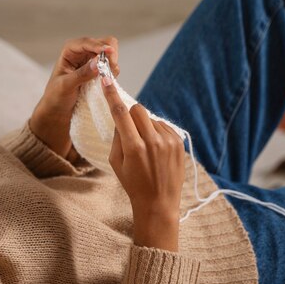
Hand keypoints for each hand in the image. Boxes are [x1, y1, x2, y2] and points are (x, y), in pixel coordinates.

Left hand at [29, 37, 119, 159]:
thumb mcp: (66, 86)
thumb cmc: (56, 97)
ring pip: (110, 55)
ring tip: (106, 79)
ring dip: (112, 64)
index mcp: (70, 51)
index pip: (87, 42)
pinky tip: (106, 83)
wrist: (58, 111)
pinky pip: (112, 67)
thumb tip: (97, 63)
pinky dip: (113, 72)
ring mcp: (92, 61)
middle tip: (110, 69)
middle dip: (109, 54)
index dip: (99, 46)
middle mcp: (82, 52)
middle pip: (104, 43)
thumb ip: (81, 74)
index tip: (109, 52)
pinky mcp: (99, 72)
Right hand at [101, 77, 184, 251]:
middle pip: (138, 109)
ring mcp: (168, 141)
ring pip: (151, 118)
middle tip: (130, 131)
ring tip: (145, 148)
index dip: (112, 95)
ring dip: (145, 126)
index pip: (120, 113)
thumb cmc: (133, 185)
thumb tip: (120, 118)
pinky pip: (163, 126)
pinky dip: (156, 132)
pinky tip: (156, 150)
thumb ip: (117, 138)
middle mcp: (153, 141)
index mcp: (134, 147)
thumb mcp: (116, 163)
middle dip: (131, 115)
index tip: (106, 80)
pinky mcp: (179, 143)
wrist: (158, 203)